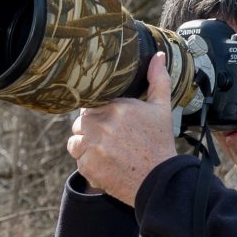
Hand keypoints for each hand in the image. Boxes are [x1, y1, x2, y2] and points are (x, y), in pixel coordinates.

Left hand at [66, 50, 178, 204]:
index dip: (98, 113)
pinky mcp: (87, 166)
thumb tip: (158, 56)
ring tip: (106, 152)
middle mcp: (101, 125)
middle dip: (91, 130)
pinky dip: (88, 164)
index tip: (108, 122)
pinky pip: (78, 160)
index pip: (91, 104)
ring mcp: (92, 146)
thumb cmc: (159, 143)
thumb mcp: (161, 109)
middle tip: (110, 140)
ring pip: (75, 141)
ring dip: (85, 146)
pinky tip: (106, 165)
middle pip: (80, 122)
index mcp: (116, 107)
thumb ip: (158, 80)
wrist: (159, 180)